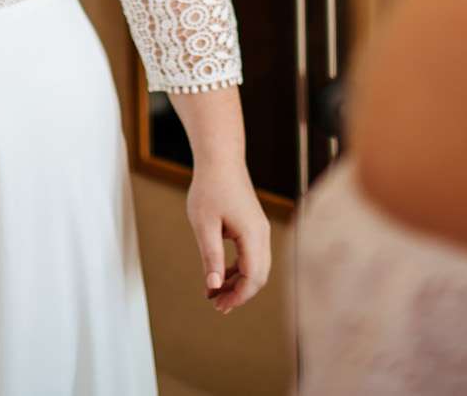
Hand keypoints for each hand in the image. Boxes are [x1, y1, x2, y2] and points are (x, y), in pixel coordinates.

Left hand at [185, 162, 270, 313]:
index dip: (238, 296)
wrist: (220, 160)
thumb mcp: (205, 225)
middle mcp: (262, 234)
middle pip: (258, 276)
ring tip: (214, 293)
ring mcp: (259, 230)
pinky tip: (218, 275)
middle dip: (239, 293)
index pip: (253, 277)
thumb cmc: (209, 188)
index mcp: (252, 235)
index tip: (219, 305)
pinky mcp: (253, 227)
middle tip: (216, 304)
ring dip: (237, 283)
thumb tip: (213, 286)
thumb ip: (210, 256)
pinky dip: (237, 269)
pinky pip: (250, 256)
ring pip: (255, 267)